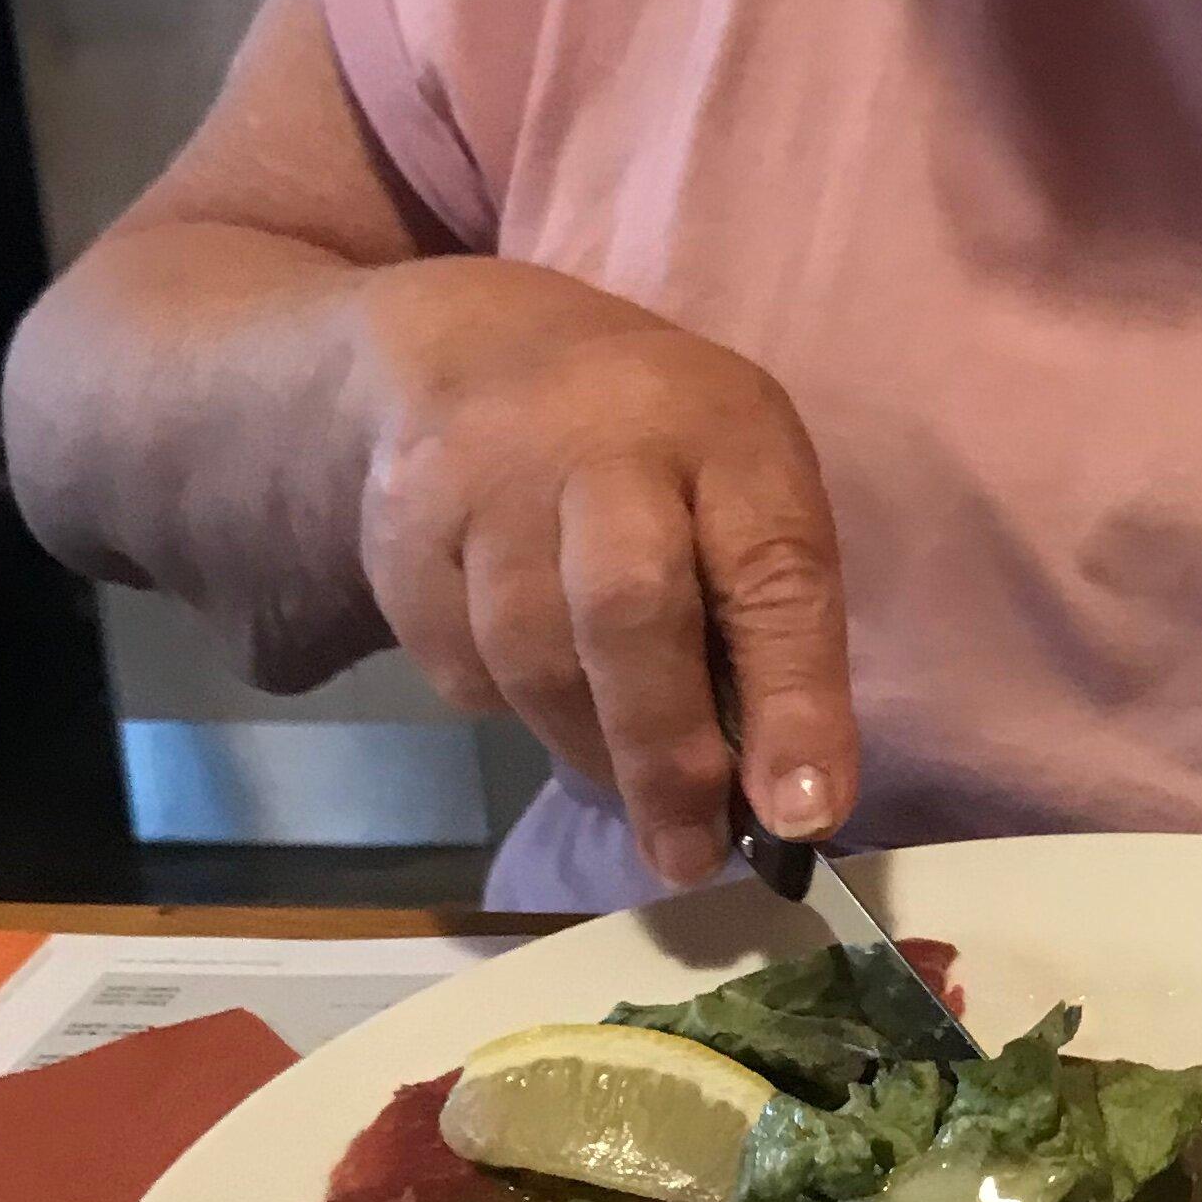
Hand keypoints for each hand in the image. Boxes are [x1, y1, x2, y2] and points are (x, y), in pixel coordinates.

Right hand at [348, 259, 856, 887]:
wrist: (478, 349)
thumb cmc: (657, 447)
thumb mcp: (745, 488)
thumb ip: (770, 620)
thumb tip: (786, 802)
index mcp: (726, 429)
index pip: (772, 571)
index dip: (792, 701)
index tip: (801, 814)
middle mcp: (601, 439)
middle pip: (627, 612)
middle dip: (664, 753)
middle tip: (691, 852)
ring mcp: (484, 478)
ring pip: (530, 656)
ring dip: (588, 748)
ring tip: (630, 787)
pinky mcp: (400, 528)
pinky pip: (460, 666)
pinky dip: (510, 708)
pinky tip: (544, 690)